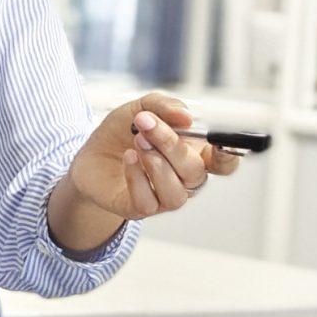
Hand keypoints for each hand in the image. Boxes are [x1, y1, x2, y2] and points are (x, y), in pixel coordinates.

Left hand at [52, 94, 241, 233]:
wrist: (89, 154)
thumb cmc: (122, 132)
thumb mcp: (141, 108)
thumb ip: (165, 107)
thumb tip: (187, 117)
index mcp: (194, 154)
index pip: (225, 164)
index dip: (227, 156)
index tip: (216, 141)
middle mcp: (184, 179)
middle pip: (195, 171)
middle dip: (171, 144)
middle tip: (145, 124)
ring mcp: (164, 197)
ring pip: (177, 192)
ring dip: (156, 163)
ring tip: (137, 141)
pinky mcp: (140, 209)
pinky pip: (149, 201)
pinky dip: (138, 177)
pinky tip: (128, 158)